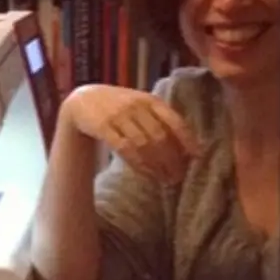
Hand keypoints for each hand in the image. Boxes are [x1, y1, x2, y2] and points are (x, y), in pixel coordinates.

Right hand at [63, 84, 200, 183]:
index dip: (187, 140)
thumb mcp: (140, 104)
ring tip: (166, 179)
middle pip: (159, 136)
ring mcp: (118, 116)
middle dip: (172, 159)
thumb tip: (188, 146)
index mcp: (150, 100)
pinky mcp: (103, 127)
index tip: (197, 157)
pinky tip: (147, 174)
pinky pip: (125, 149)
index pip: (174, 121)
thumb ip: (159, 118)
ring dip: (157, 165)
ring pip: (143, 144)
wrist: (82, 100)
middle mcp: (136, 106)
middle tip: (179, 176)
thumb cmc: (118, 105)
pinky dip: (138, 163)